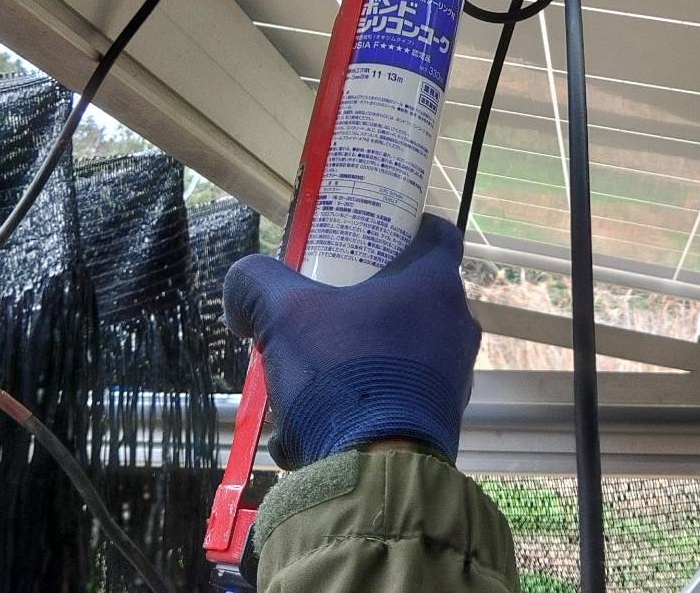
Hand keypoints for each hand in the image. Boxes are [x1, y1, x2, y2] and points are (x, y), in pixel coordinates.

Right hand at [223, 214, 480, 468]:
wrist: (376, 470)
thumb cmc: (341, 373)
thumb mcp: (283, 315)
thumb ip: (256, 284)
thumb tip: (241, 289)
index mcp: (433, 284)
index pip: (437, 234)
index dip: (408, 228)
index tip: (376, 238)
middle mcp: (458, 323)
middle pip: (416, 294)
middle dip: (371, 299)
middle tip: (328, 308)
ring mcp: (458, 372)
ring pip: (409, 346)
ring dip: (367, 352)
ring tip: (318, 372)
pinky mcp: (448, 417)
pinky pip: (407, 392)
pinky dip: (373, 397)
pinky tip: (328, 419)